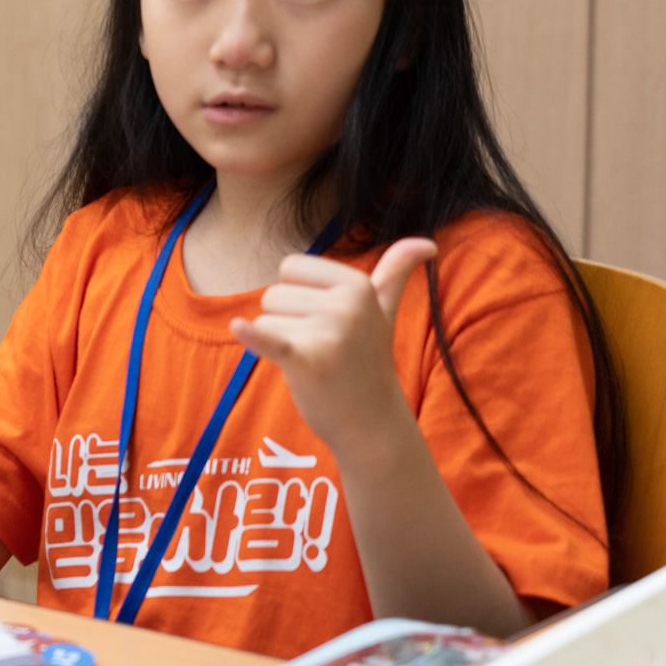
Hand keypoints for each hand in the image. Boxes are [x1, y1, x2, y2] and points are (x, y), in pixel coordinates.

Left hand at [232, 237, 437, 459]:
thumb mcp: (384, 310)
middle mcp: (346, 304)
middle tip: (321, 348)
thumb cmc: (368, 360)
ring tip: (314, 363)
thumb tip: (427, 243)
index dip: (298, 296)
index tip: (328, 322)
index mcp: (358, 285)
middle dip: (287, 322)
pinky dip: (250, 336)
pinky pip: (268, 337)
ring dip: (280, 343)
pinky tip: (238, 329)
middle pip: (273, 294)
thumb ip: (396, 273)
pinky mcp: (306, 360)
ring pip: (264, 319)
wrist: (370, 423)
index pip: (290, 268)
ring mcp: (329, 332)